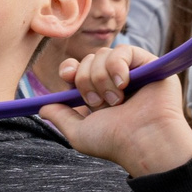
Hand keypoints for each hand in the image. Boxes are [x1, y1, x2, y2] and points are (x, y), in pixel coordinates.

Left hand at [39, 45, 191, 176]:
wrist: (144, 142)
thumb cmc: (114, 141)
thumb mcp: (78, 132)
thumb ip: (60, 116)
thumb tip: (42, 107)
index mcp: (98, 94)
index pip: (77, 69)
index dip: (70, 69)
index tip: (68, 77)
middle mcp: (114, 82)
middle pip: (88, 59)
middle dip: (86, 80)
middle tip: (99, 103)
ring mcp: (133, 72)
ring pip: (103, 54)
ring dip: (101, 78)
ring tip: (115, 101)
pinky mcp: (149, 65)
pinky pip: (124, 50)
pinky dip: (117, 66)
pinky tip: (124, 84)